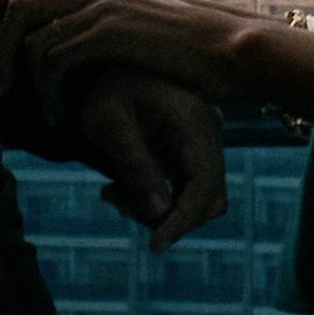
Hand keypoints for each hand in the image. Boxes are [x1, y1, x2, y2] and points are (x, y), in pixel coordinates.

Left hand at [0, 0, 250, 110]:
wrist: (233, 50)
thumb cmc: (196, 53)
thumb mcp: (149, 33)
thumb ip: (117, 30)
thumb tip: (91, 48)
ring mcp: (103, 6)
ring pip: (30, 29)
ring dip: (15, 70)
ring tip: (21, 104)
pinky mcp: (110, 32)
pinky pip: (54, 55)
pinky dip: (45, 88)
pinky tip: (56, 114)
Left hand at [70, 66, 229, 247]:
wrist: (110, 67)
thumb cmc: (105, 89)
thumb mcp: (109, 123)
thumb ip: (135, 166)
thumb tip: (159, 214)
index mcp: (194, 122)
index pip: (204, 184)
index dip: (183, 221)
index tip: (154, 247)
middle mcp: (208, 134)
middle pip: (208, 199)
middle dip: (167, 217)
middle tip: (116, 201)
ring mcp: (203, 145)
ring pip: (197, 200)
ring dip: (158, 210)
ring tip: (112, 192)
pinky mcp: (191, 154)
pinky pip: (184, 192)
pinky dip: (155, 200)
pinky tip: (118, 187)